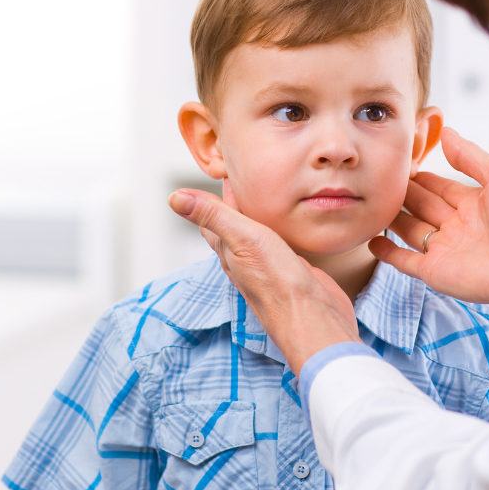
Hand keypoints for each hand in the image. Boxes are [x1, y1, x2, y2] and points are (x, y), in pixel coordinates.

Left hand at [168, 187, 359, 373]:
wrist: (314, 320)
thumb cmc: (278, 284)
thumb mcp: (243, 239)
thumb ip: (213, 216)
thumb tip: (174, 198)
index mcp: (229, 251)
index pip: (212, 218)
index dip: (212, 195)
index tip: (220, 169)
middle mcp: (245, 260)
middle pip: (231, 227)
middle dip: (232, 203)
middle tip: (238, 177)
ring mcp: (269, 267)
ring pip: (255, 236)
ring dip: (255, 216)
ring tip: (260, 195)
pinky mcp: (292, 271)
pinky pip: (279, 244)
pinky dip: (278, 229)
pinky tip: (287, 224)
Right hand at [368, 128, 488, 318]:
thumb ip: (470, 155)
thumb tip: (447, 132)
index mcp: (474, 204)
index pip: (440, 187)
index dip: (422, 177)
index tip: (402, 164)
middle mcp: (458, 226)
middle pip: (422, 206)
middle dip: (404, 193)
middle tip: (382, 178)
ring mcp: (444, 249)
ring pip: (410, 230)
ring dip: (393, 219)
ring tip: (373, 203)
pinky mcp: (434, 271)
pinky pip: (405, 261)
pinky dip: (388, 252)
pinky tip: (373, 240)